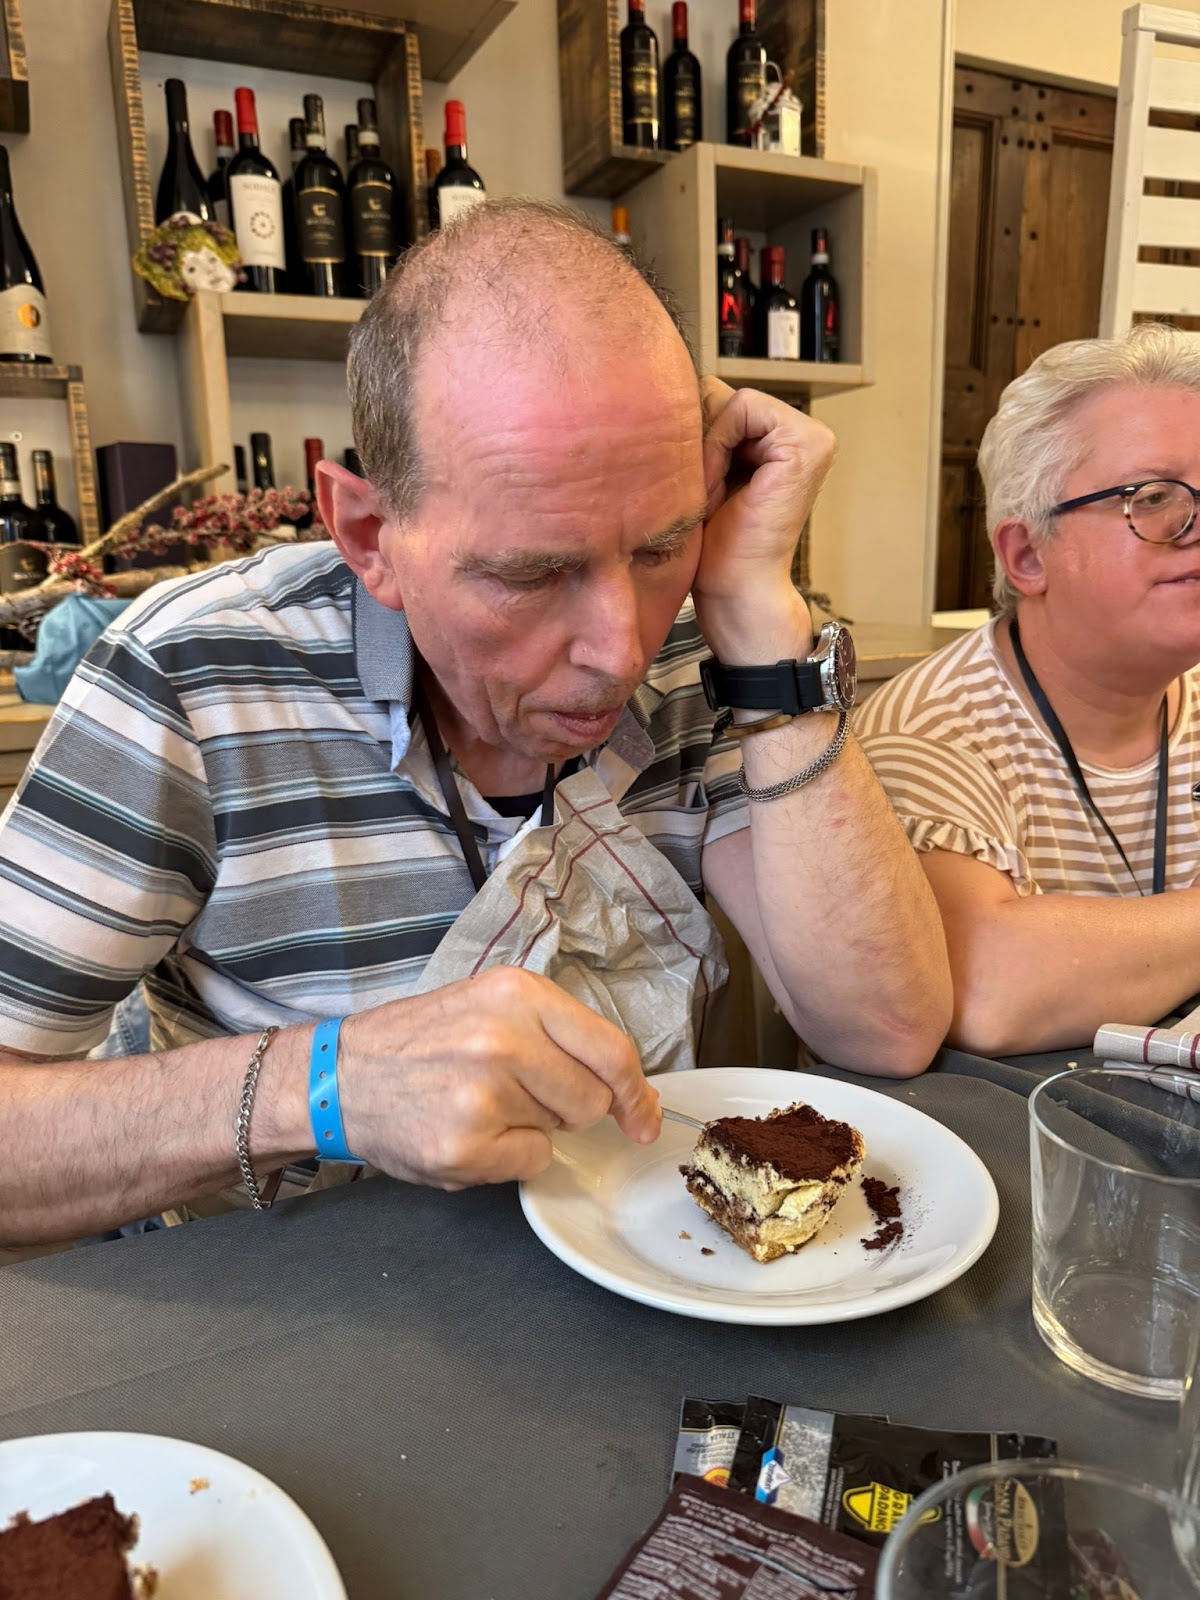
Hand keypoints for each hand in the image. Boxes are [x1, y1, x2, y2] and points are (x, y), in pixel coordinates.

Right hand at [337, 967, 660, 1188]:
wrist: (339, 1075)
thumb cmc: (420, 1042)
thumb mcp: (489, 1005)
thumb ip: (557, 1034)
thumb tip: (631, 1090)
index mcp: (518, 993)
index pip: (611, 1049)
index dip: (637, 1092)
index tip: (644, 1116)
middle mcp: (505, 1038)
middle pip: (592, 1099)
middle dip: (568, 1106)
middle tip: (516, 1092)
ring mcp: (484, 1093)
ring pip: (561, 1132)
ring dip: (532, 1127)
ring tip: (480, 1104)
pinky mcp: (465, 1144)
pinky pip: (530, 1164)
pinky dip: (507, 1158)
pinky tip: (467, 1132)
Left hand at [694, 377, 836, 663]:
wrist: (731, 588)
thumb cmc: (712, 541)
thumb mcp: (701, 470)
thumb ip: (702, 424)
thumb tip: (677, 375)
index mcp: (779, 438)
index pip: (717, 397)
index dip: (692, 434)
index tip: (694, 483)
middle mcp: (802, 431)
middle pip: (721, 394)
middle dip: (697, 439)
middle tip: (702, 492)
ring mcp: (811, 436)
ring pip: (730, 399)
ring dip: (706, 447)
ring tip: (711, 492)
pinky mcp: (808, 443)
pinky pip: (743, 408)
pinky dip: (717, 445)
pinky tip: (719, 484)